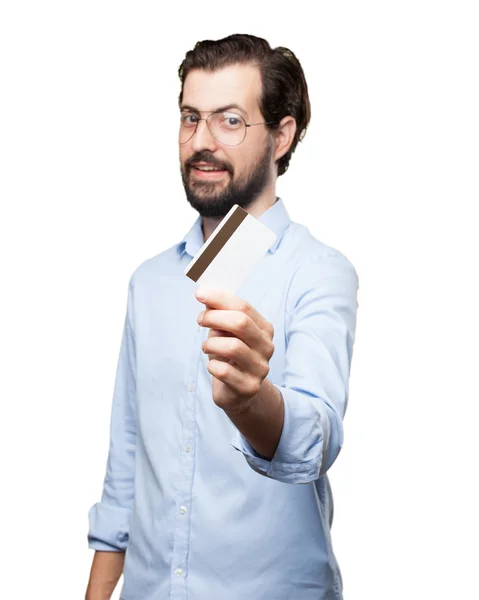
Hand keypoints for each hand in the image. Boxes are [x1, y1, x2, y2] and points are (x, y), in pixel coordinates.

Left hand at [195, 286, 274, 412]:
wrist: (238, 392)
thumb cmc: (229, 356)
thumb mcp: (226, 333)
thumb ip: (219, 314)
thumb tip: (206, 296)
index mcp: (264, 329)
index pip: (244, 307)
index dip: (220, 299)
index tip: (200, 294)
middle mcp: (267, 347)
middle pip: (241, 323)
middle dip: (214, 318)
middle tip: (200, 320)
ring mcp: (260, 368)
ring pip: (232, 347)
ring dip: (211, 344)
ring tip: (207, 347)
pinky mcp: (248, 387)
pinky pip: (223, 371)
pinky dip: (212, 365)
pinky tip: (213, 366)